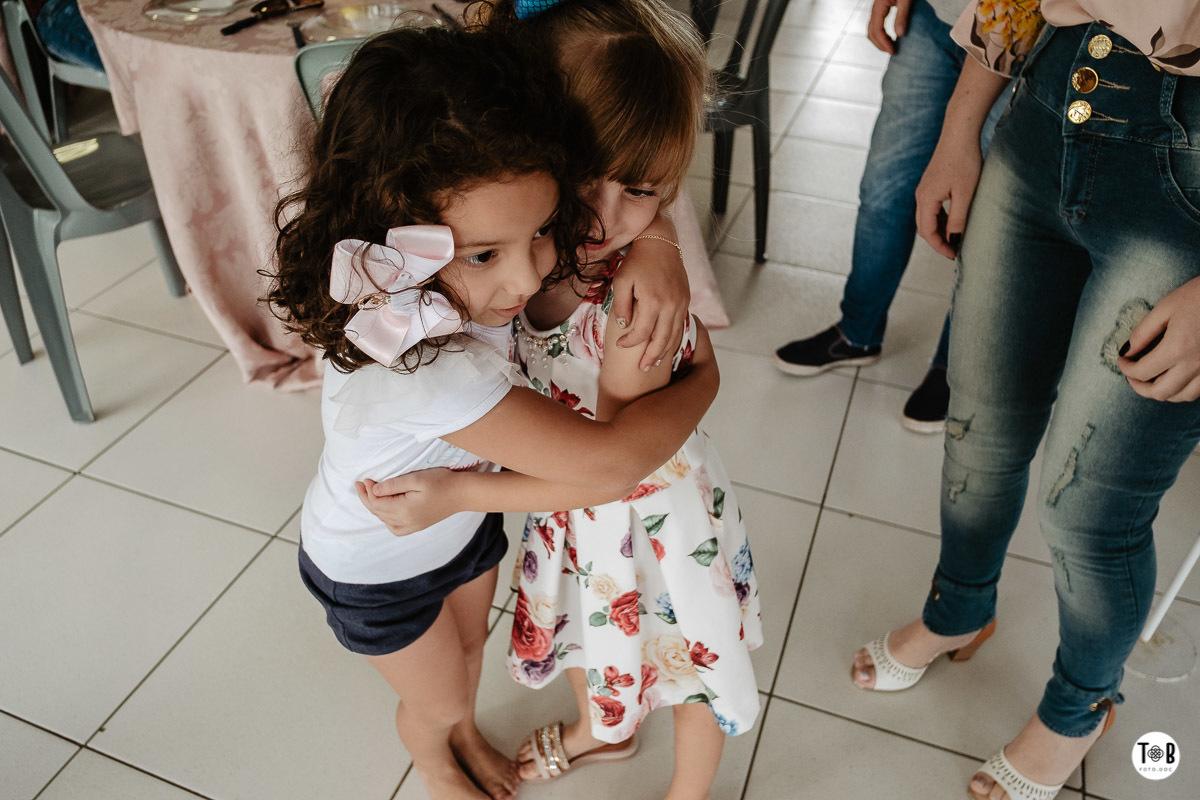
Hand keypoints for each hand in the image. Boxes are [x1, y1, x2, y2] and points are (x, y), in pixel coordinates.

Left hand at [355, 468, 460, 535]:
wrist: (462, 494)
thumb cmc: (441, 482)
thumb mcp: (416, 479)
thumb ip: (393, 485)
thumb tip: (374, 490)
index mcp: (404, 510)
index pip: (377, 503)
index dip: (368, 491)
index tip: (366, 479)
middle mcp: (406, 522)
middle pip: (378, 512)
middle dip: (367, 498)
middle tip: (362, 484)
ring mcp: (412, 526)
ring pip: (384, 520)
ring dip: (375, 507)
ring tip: (370, 493)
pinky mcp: (417, 526)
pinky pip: (395, 528)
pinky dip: (386, 520)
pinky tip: (385, 511)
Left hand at [611, 236, 689, 369]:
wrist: (660, 242)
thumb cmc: (637, 260)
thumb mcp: (622, 280)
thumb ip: (622, 305)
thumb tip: (624, 327)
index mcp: (653, 300)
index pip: (642, 332)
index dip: (630, 342)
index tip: (620, 345)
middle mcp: (671, 304)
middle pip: (662, 340)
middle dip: (651, 356)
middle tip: (642, 369)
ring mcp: (681, 303)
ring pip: (674, 335)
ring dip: (664, 351)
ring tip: (654, 363)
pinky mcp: (686, 300)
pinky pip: (680, 325)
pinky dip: (673, 338)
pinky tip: (665, 345)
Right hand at [867, 0, 913, 54]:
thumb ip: (903, 16)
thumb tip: (900, 35)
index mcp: (879, 6)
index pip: (877, 30)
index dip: (884, 43)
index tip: (894, 51)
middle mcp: (875, 8)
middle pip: (871, 32)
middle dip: (880, 45)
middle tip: (892, 52)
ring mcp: (877, 8)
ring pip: (872, 29)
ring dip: (879, 41)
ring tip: (891, 47)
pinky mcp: (881, 8)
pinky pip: (876, 24)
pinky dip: (881, 34)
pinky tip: (890, 37)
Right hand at [915, 134, 980, 258]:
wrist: (959, 133)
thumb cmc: (964, 159)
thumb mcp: (965, 193)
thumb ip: (958, 219)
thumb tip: (954, 239)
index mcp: (926, 200)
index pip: (928, 232)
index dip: (940, 247)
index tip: (954, 255)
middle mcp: (920, 196)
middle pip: (924, 228)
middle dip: (938, 241)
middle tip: (955, 251)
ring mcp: (924, 190)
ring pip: (927, 219)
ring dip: (939, 231)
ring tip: (956, 239)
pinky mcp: (931, 184)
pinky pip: (931, 209)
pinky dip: (940, 220)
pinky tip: (953, 221)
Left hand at [1119, 276, 1199, 401]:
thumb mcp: (1167, 307)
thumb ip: (1143, 332)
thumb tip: (1127, 350)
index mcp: (1177, 349)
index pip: (1141, 372)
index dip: (1125, 368)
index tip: (1122, 360)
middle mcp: (1195, 365)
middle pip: (1160, 392)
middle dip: (1139, 387)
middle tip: (1132, 375)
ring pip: (1182, 396)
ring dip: (1162, 392)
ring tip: (1152, 379)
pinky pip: (1199, 391)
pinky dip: (1183, 390)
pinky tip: (1176, 378)